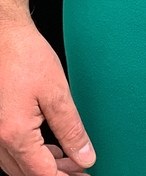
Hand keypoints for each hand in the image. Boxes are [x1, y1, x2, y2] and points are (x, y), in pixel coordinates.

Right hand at [0, 20, 95, 175]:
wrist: (4, 35)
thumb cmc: (27, 56)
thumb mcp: (57, 92)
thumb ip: (71, 129)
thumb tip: (85, 157)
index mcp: (15, 134)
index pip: (43, 175)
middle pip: (29, 174)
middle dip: (58, 175)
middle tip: (82, 171)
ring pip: (20, 166)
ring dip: (46, 167)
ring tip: (73, 161)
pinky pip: (13, 152)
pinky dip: (34, 155)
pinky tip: (53, 148)